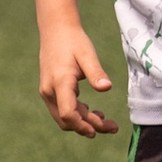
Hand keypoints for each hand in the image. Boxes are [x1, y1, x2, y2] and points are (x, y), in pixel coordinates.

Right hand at [38, 20, 119, 136]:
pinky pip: (62, 110)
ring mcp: (48, 92)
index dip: (82, 125)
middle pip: (67, 120)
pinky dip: (77, 114)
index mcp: (60, 82)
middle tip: (113, 127)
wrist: (55, 30)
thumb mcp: (87, 55)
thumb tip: (107, 88)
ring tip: (105, 119)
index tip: (98, 131)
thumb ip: (96, 72)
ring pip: (64, 117)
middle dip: (88, 127)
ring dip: (83, 122)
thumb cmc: (73, 41)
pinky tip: (91, 110)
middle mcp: (50, 91)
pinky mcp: (50, 91)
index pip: (68, 113)